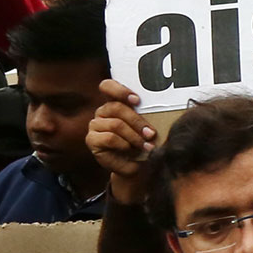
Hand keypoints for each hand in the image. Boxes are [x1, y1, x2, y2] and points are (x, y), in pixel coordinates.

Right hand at [87, 80, 159, 198]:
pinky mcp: (92, 140)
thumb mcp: (147, 128)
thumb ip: (147, 117)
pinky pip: (110, 138)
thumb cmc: (143, 142)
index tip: (137, 100)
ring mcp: (95, 125)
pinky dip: (124, 145)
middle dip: (137, 121)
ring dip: (134, 136)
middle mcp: (103, 111)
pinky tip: (130, 151)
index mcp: (115, 102)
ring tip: (146, 146)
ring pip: (116, 124)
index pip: (107, 86)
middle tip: (151, 134)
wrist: (136, 165)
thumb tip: (160, 112)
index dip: (120, 90)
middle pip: (117, 107)